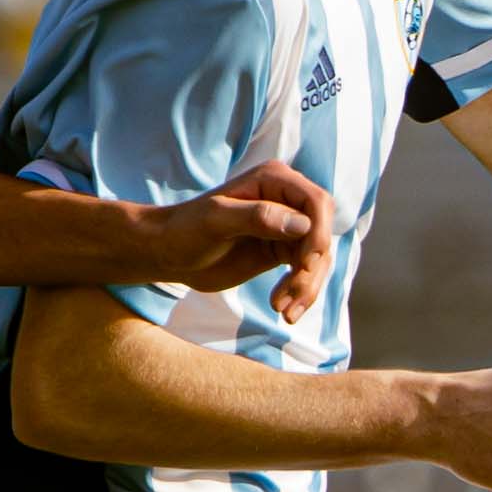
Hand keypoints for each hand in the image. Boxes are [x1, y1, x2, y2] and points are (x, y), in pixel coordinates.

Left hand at [145, 161, 338, 323]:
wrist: (169, 253)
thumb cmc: (185, 229)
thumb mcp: (216, 220)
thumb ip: (257, 217)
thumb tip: (302, 224)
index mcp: (273, 180)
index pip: (316, 202)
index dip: (319, 234)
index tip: (303, 265)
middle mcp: (286, 200)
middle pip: (322, 233)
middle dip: (312, 268)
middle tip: (288, 298)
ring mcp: (287, 227)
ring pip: (318, 259)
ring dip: (307, 288)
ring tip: (283, 311)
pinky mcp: (282, 252)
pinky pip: (306, 273)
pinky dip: (301, 293)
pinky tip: (283, 310)